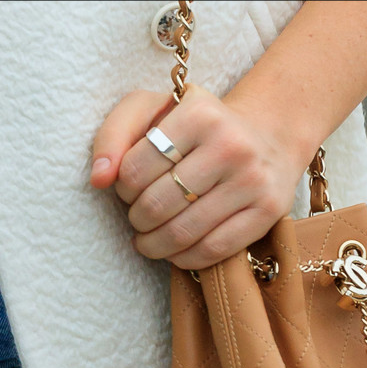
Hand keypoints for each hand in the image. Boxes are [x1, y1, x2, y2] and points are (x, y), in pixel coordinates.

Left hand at [89, 85, 308, 271]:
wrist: (268, 133)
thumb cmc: (197, 124)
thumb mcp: (152, 109)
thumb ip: (113, 134)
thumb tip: (98, 178)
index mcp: (199, 113)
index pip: (135, 169)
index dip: (121, 187)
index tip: (128, 187)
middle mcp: (231, 144)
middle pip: (157, 204)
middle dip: (137, 218)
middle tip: (138, 214)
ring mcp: (253, 180)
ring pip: (183, 233)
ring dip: (154, 244)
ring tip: (148, 238)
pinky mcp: (269, 210)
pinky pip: (214, 250)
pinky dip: (185, 258)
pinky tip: (175, 249)